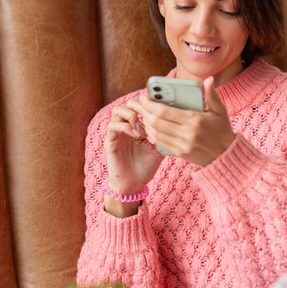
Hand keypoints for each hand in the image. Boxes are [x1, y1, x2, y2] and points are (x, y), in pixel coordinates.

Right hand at [104, 100, 163, 216]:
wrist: (133, 185)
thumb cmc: (146, 167)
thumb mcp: (159, 149)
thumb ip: (164, 135)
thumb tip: (176, 123)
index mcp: (139, 125)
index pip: (142, 105)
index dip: (150, 104)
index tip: (161, 109)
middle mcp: (127, 126)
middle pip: (129, 103)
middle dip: (141, 106)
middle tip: (151, 116)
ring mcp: (117, 132)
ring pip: (118, 110)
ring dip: (131, 116)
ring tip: (142, 129)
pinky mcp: (110, 140)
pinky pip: (113, 125)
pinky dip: (125, 127)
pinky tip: (136, 136)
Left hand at [137, 76, 235, 166]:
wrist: (226, 155)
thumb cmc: (222, 130)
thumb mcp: (220, 111)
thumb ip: (211, 95)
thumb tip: (209, 79)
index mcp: (195, 119)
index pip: (165, 111)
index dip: (151, 104)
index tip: (145, 97)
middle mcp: (187, 133)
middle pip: (157, 122)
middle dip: (146, 113)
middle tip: (143, 106)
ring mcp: (183, 145)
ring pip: (156, 133)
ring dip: (148, 123)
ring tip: (146, 115)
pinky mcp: (181, 153)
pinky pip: (161, 143)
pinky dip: (153, 135)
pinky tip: (152, 128)